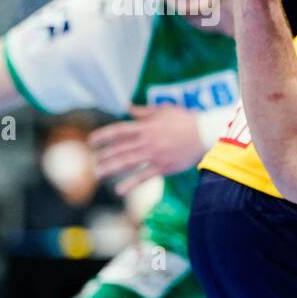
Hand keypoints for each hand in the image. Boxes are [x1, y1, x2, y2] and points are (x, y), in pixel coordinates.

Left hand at [88, 104, 203, 191]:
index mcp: (145, 126)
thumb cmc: (186, 120)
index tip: (91, 141)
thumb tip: (126, 106)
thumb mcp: (164, 110)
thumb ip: (143, 111)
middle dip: (104, 156)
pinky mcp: (163, 167)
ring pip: (127, 163)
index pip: (118, 131)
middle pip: (119, 149)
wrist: (206, 134)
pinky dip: (130, 184)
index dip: (103, 136)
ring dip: (110, 169)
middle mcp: (147, 141)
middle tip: (93, 162)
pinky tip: (119, 191)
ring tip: (98, 175)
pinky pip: (143, 177)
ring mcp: (154, 155)